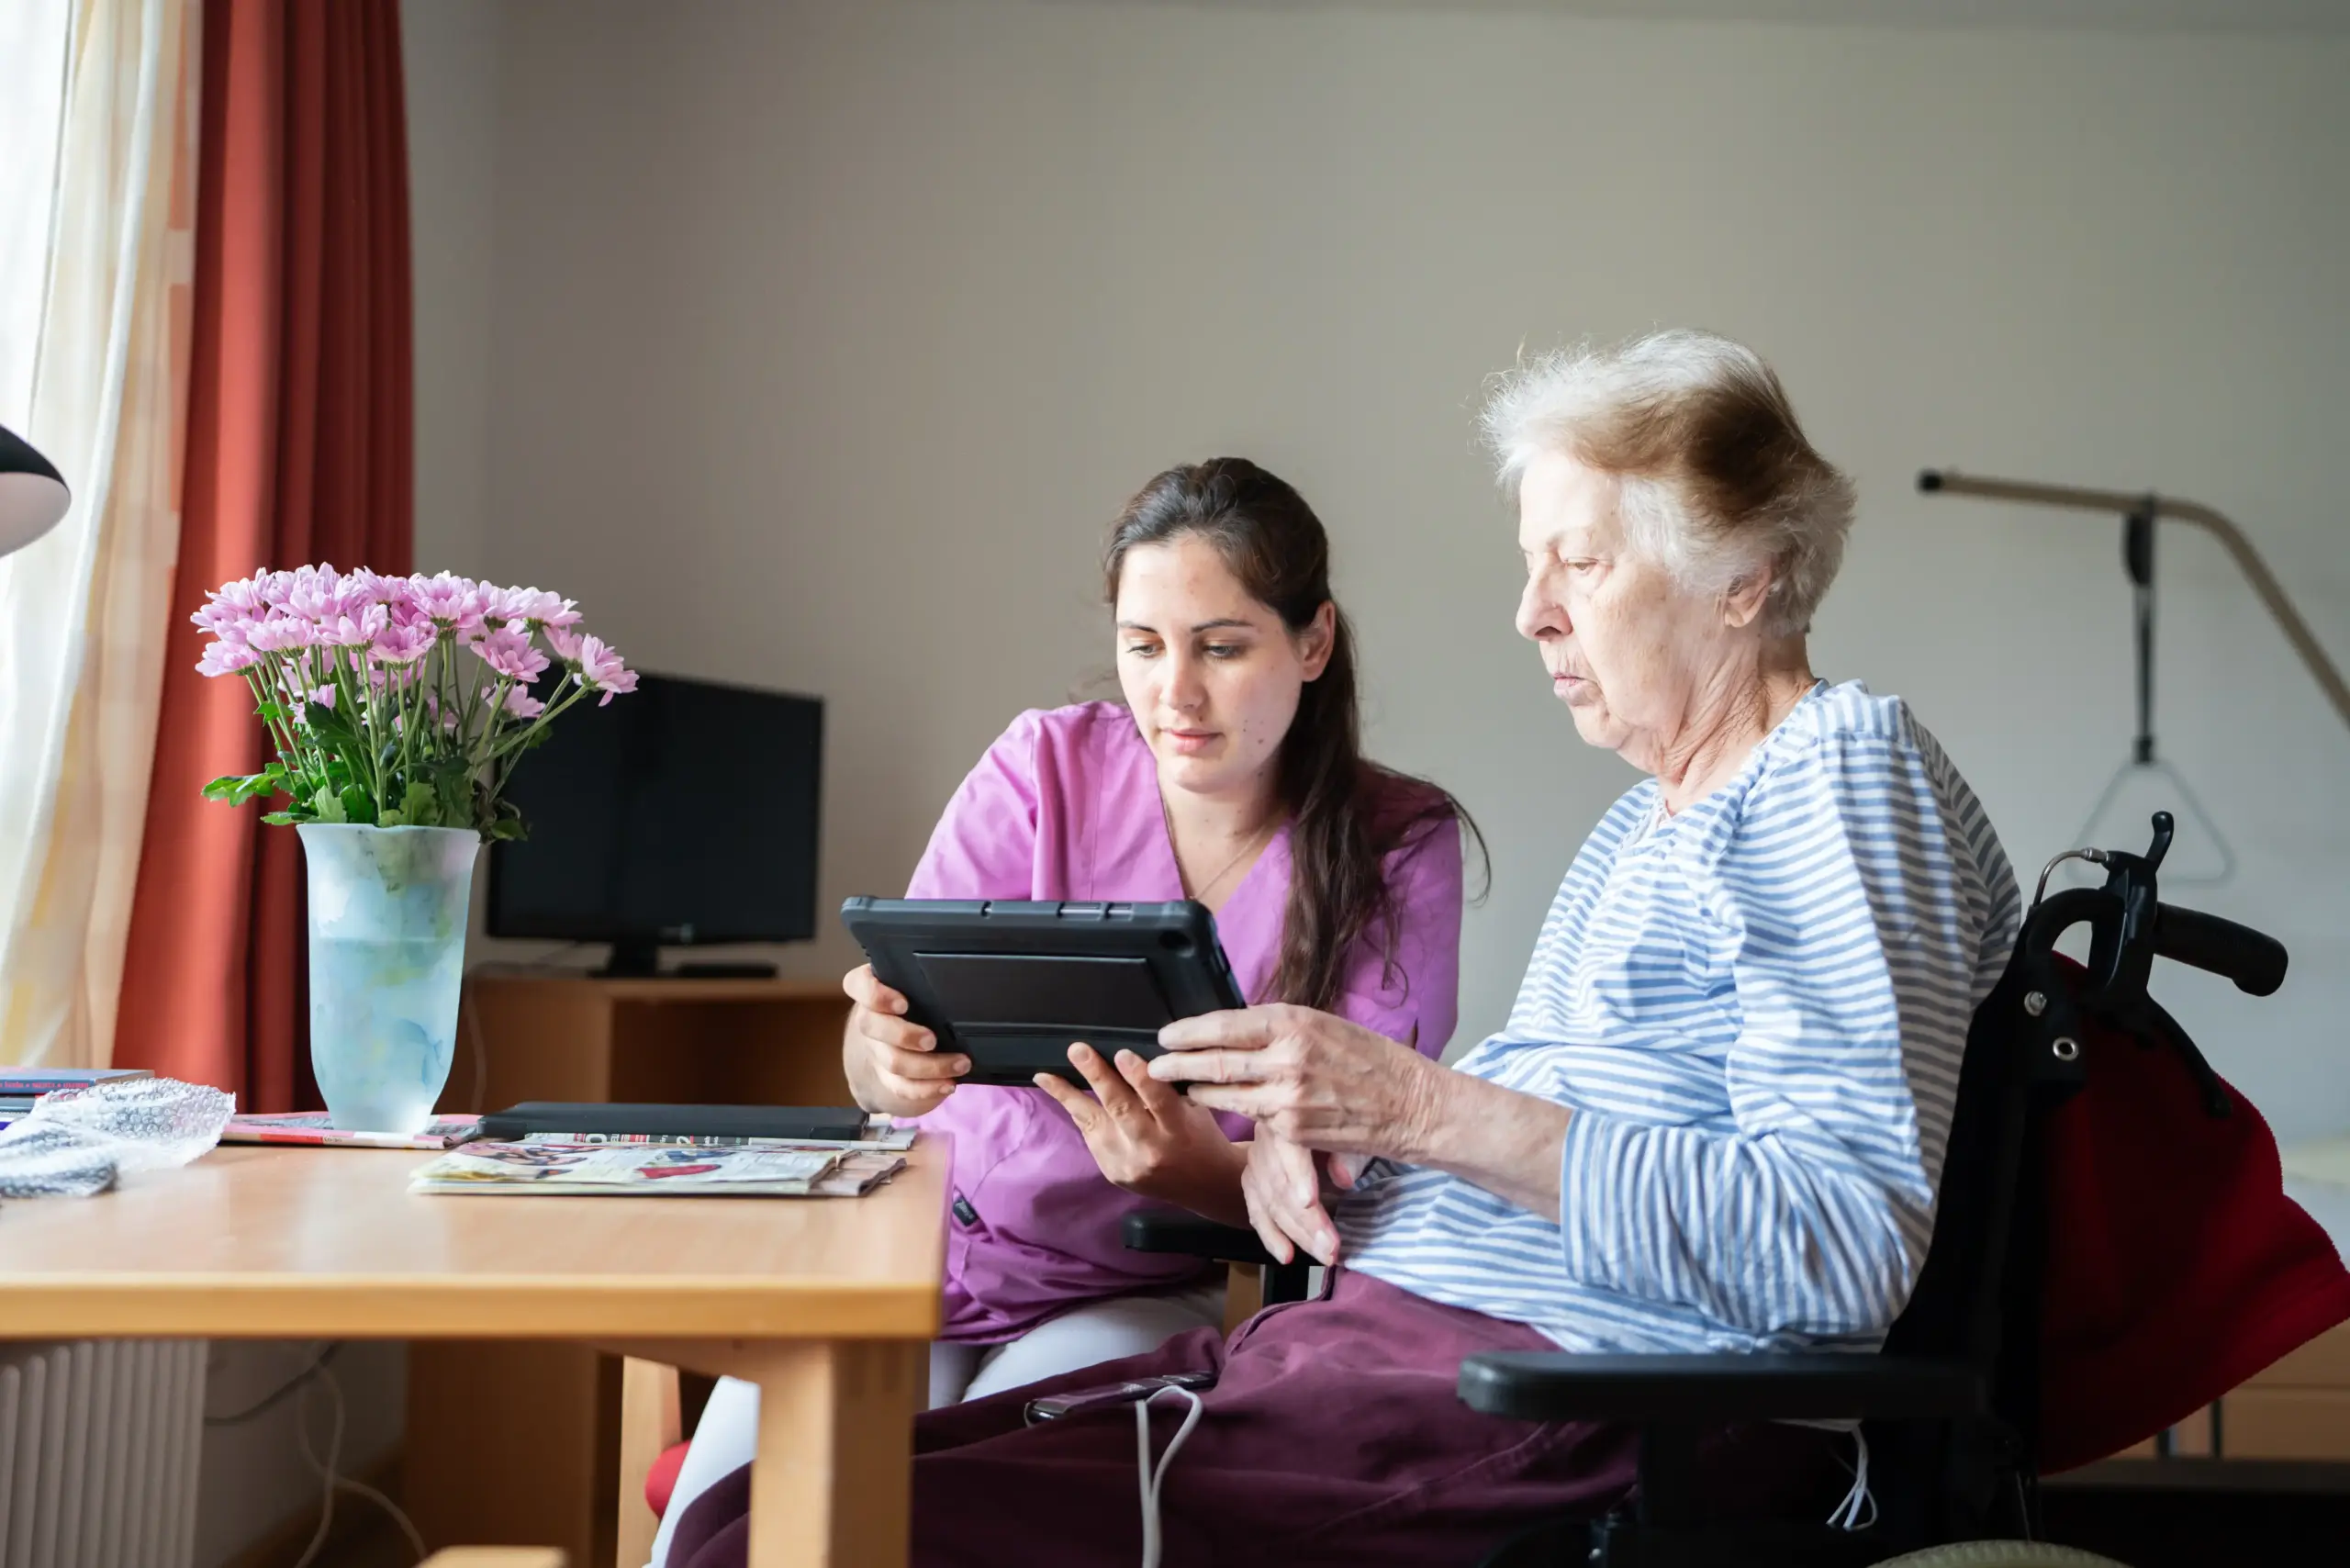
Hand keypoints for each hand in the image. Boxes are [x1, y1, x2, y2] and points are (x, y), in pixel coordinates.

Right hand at [839, 964, 968, 1117]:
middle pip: (871, 1027)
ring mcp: (876, 1050)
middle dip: (904, 1035)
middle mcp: (869, 1019)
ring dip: (929, 1066)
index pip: (857, 985)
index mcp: (873, 989)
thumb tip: (964, 980)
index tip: (903, 1003)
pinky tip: (949, 1083)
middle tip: (932, 1039)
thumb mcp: (918, 986)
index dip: (875, 995)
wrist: (899, 1040)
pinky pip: (902, 1087)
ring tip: (961, 1063)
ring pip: (892, 1061)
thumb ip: (927, 982)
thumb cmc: (917, 1002)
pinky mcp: (887, 1077)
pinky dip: (927, 1088)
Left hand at [1034, 1044, 1247, 1223]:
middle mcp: (1151, 1149)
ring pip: (1093, 1123)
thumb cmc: (1201, 1136)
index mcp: (1179, 1131)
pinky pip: (1091, 1135)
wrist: (1204, 1187)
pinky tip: (1061, 1092)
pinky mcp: (1112, 1171)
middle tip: (1078, 1051)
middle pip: (1120, 1109)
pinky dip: (1078, 1111)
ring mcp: (1127, 1163)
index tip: (1122, 1053)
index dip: (1139, 1077)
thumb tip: (1132, 1055)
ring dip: (1067, 1096)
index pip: (1159, 1100)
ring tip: (1045, 1076)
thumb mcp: (1195, 1109)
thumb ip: (1168, 1088)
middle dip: (1098, 1077)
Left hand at [1149, 1003, 1442, 1158]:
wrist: (1410, 1103)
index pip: (1224, 1024)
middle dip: (1177, 1063)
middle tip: (1156, 1063)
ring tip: (1179, 1083)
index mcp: (1294, 1022)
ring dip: (1197, 1088)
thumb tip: (1234, 1028)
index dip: (1188, 1031)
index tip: (1167, 1034)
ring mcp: (1287, 1096)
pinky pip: (1249, 1117)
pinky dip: (1229, 1108)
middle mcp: (1286, 1056)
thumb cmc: (1371, 1059)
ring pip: (1224, 1092)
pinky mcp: (1291, 1129)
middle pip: (1214, 1060)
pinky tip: (1217, 1104)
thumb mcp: (1324, 1024)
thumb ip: (1279, 1028)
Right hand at [1239, 1130, 1358, 1266]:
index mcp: (1289, 1115)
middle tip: (1333, 1249)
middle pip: (1280, 1183)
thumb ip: (1351, 1152)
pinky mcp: (1252, 1180)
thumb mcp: (1354, 1129)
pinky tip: (1287, 1256)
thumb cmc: (1343, 1123)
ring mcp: (1255, 1160)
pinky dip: (1271, 1237)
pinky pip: (1256, 1212)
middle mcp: (1265, 1136)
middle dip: (1307, 1221)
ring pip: (1270, 1203)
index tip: (1310, 1202)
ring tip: (1324, 1256)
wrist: (1319, 1118)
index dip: (1299, 1175)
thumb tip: (1344, 1180)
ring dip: (1297, 1235)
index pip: (1289, 1146)